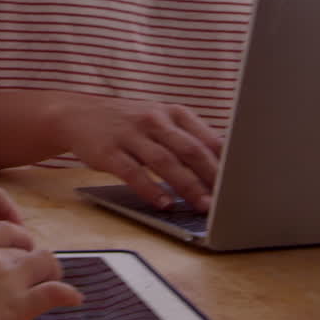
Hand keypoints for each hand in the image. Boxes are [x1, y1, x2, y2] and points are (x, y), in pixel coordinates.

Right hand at [0, 221, 82, 319]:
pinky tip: (75, 299)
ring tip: (56, 284)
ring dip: (54, 273)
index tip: (23, 250)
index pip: (7, 230)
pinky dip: (68, 294)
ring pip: (48, 263)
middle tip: (39, 274)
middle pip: (30, 248)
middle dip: (37, 260)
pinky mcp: (21, 305)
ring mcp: (10, 280)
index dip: (20, 239)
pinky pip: (55, 292)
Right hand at [53, 93, 222, 211]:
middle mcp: (153, 120)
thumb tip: (226, 169)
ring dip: (186, 185)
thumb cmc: (127, 123)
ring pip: (164, 161)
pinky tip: (163, 203)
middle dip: (211, 177)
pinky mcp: (108, 150)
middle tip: (229, 200)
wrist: (75, 114)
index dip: (228, 163)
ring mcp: (130, 134)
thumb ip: (188, 139)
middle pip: (189, 149)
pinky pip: (132, 172)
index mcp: (173, 113)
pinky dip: (149, 189)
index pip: (208, 138)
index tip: (244, 184)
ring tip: (202, 206)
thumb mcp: (160, 121)